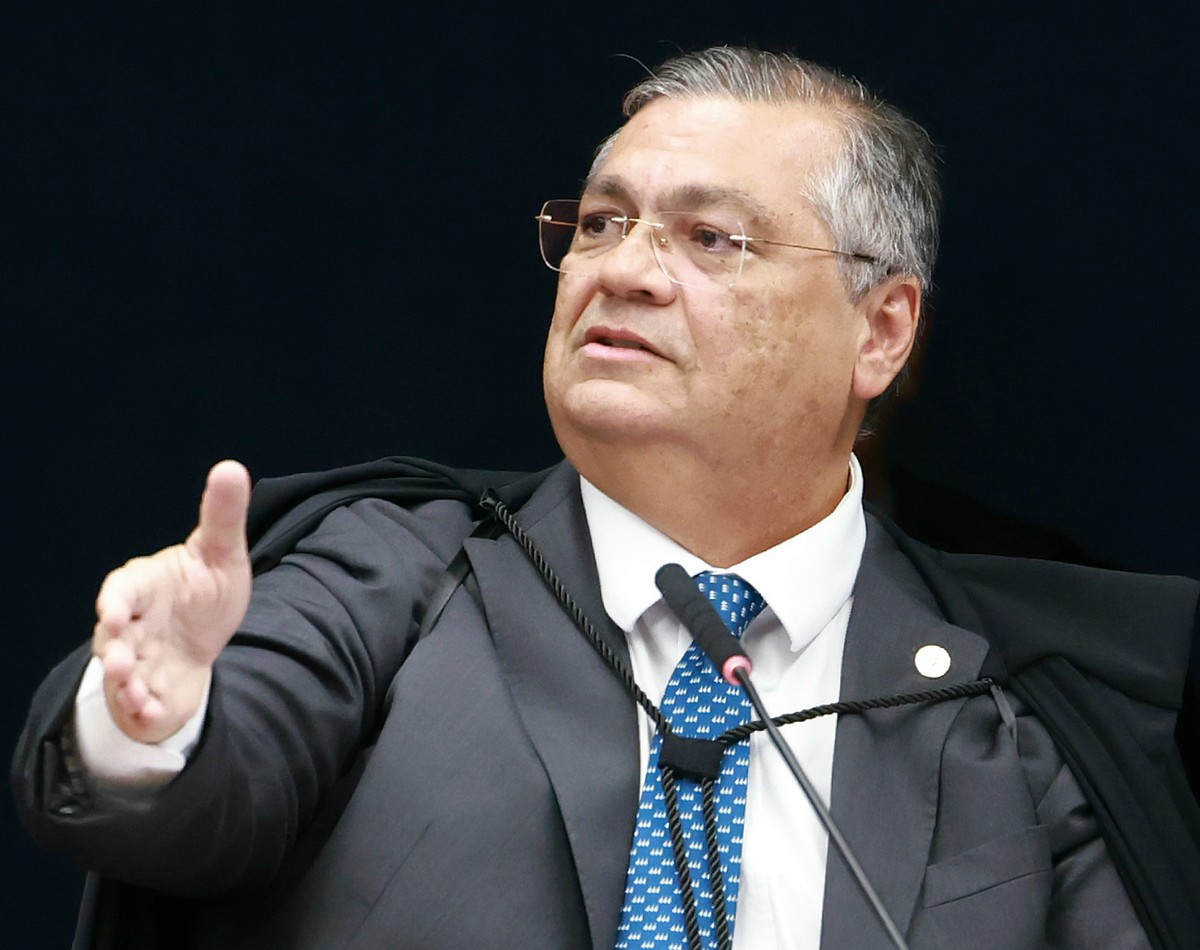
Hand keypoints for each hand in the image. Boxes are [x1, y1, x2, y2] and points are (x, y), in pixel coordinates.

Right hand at [93, 460, 252, 742]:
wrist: (203, 644)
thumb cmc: (204, 590)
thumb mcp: (220, 552)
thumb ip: (221, 515)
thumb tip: (230, 467)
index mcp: (143, 585)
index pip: (121, 589)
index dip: (115, 602)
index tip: (115, 614)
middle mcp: (131, 624)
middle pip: (112, 637)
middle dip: (114, 651)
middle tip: (121, 662)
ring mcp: (136, 660)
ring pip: (121, 674)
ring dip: (126, 685)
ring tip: (137, 693)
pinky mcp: (146, 691)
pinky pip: (139, 705)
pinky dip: (145, 711)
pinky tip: (156, 714)